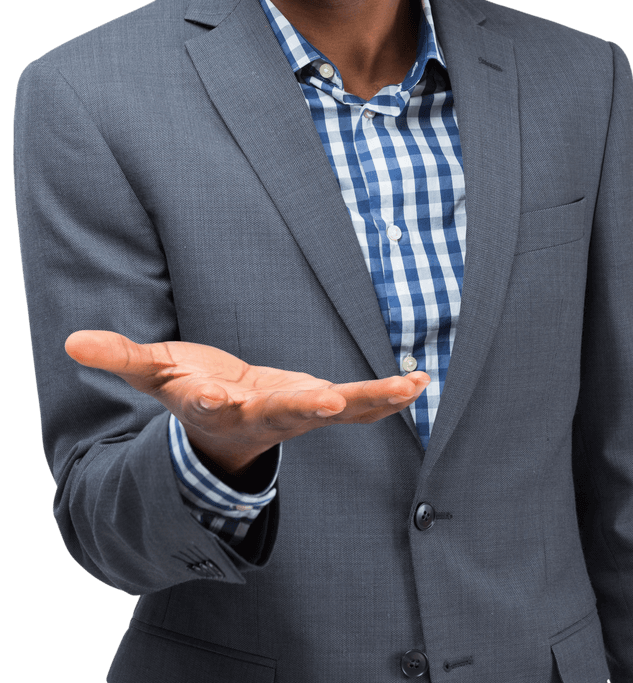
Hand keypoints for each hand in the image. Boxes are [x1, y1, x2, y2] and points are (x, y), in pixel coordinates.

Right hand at [65, 331, 429, 474]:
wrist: (223, 430)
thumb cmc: (188, 392)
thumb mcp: (153, 372)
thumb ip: (117, 357)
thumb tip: (70, 344)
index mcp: (212, 407)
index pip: (206, 403)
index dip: (208, 397)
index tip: (211, 392)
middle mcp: (257, 416)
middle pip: (279, 411)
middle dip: (300, 404)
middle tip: (324, 399)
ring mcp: (293, 415)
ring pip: (334, 412)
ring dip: (369, 403)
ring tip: (408, 388)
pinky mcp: (319, 406)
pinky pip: (358, 406)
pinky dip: (386, 398)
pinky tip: (419, 381)